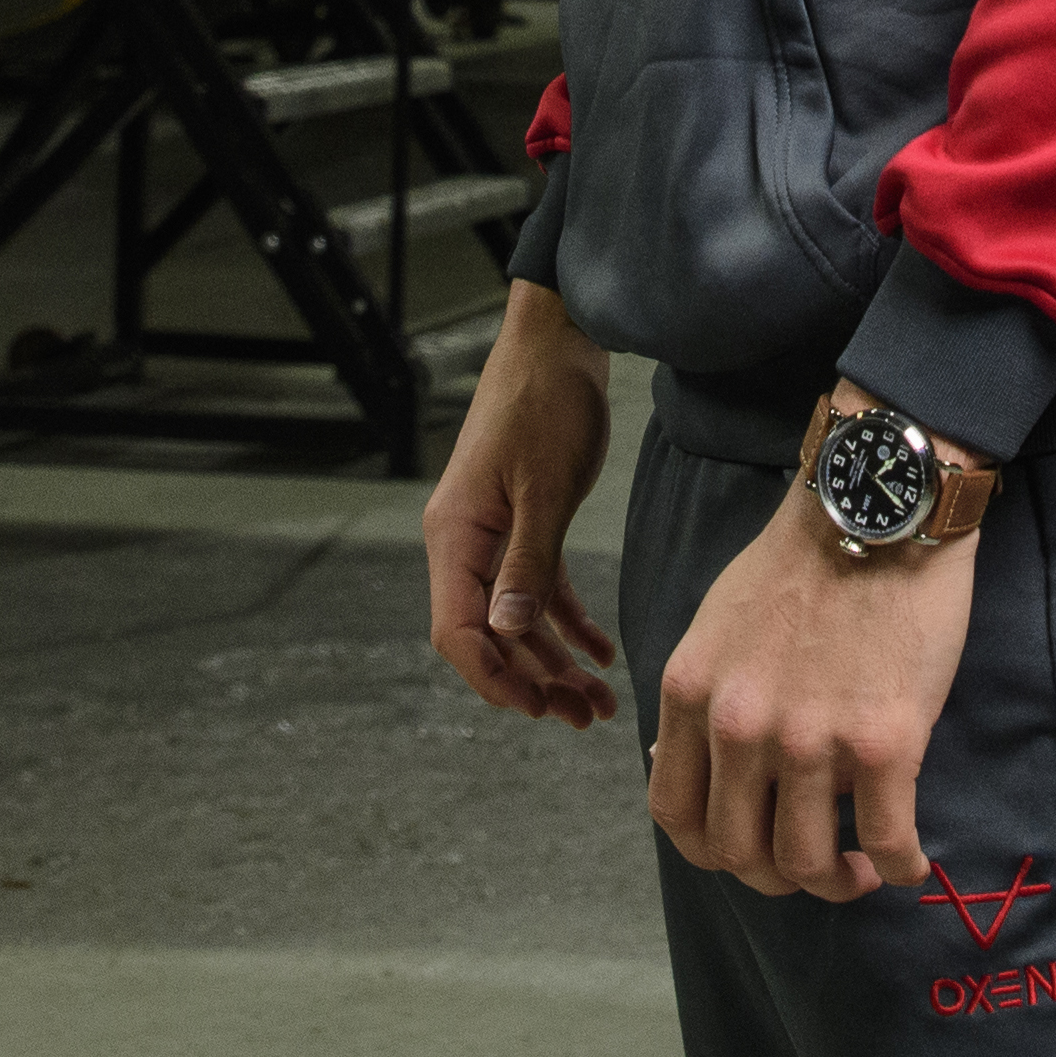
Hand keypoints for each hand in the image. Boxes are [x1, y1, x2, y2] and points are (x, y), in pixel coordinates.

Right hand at [423, 280, 619, 730]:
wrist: (561, 340)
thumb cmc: (546, 402)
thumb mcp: (543, 486)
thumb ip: (527, 562)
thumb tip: (508, 634)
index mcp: (455, 536)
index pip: (457, 630)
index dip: (494, 676)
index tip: (537, 709)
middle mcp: (466, 541)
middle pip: (490, 633)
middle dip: (533, 680)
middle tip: (583, 716)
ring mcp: (494, 532)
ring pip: (517, 617)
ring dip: (553, 659)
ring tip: (598, 700)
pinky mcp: (524, 519)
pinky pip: (539, 586)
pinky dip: (567, 619)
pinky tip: (599, 650)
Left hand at [649, 388, 981, 903]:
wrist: (879, 506)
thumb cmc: (804, 558)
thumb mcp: (716, 621)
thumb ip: (700, 696)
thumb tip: (676, 762)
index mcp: (692, 692)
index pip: (675, 816)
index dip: (712, 851)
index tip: (747, 846)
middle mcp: (740, 725)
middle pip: (738, 855)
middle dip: (774, 877)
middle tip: (811, 864)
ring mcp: (811, 738)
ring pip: (807, 863)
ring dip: (837, 883)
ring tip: (861, 869)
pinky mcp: (884, 740)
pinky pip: (887, 841)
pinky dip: (900, 867)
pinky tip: (910, 862)